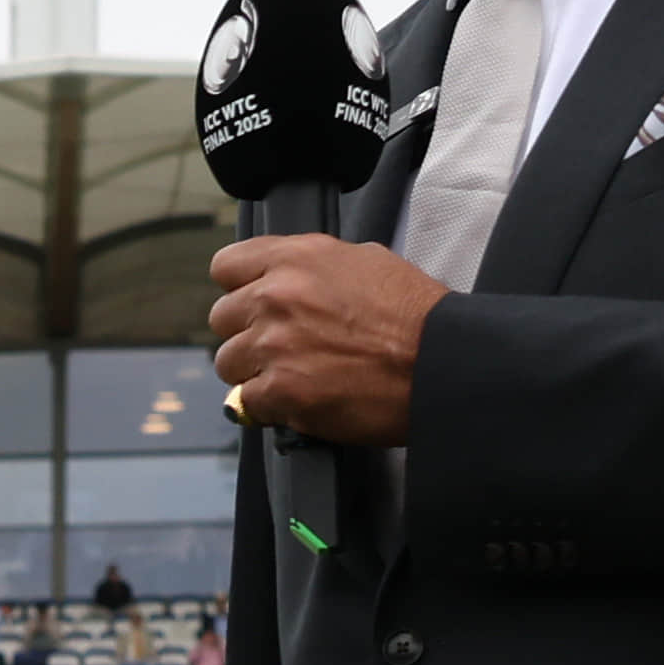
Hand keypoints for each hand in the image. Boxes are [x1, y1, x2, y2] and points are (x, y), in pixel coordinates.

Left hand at [201, 239, 438, 449]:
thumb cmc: (413, 315)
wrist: (441, 363)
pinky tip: (296, 400)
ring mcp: (273, 344)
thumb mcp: (365, 261)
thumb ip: (311, 267)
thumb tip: (283, 279)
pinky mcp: (279, 390)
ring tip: (293, 375)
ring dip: (253, 372)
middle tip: (282, 346)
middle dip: (247, 333)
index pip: (226, 266)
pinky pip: (243, 402)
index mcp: (296, 258)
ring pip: (227, 363)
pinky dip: (265, 406)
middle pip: (222, 318)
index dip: (239, 288)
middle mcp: (276, 296)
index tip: (253, 303)